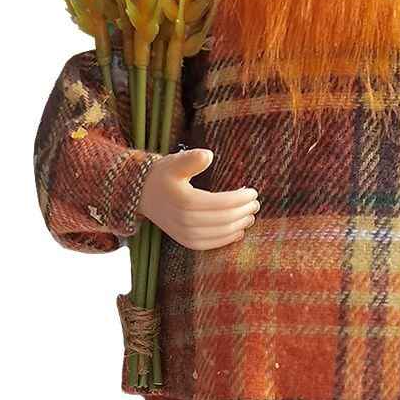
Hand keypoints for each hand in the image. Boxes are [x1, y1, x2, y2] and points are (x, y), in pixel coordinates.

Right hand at [137, 149, 258, 250]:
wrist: (143, 194)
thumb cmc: (163, 175)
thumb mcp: (174, 162)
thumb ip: (191, 159)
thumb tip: (208, 155)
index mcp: (185, 201)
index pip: (222, 203)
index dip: (241, 199)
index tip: (253, 192)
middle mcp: (184, 220)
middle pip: (224, 219)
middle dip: (244, 212)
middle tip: (256, 203)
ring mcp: (184, 233)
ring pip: (220, 233)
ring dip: (239, 225)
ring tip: (250, 215)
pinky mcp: (185, 241)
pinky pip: (210, 244)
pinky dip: (227, 239)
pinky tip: (239, 231)